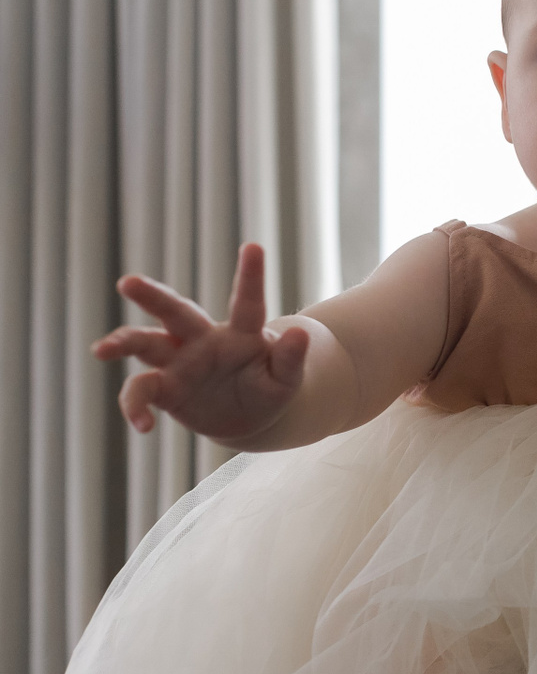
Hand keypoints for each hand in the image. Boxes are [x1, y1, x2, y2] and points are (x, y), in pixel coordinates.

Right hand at [92, 243, 309, 445]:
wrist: (247, 417)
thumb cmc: (269, 388)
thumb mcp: (286, 379)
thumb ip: (290, 358)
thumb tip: (298, 334)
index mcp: (241, 333)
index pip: (247, 303)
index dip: (251, 276)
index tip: (254, 247)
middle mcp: (203, 340)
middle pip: (175, 312)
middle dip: (152, 296)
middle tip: (128, 282)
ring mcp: (179, 362)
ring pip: (145, 344)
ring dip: (123, 343)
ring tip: (102, 349)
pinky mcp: (163, 389)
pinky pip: (141, 393)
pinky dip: (136, 407)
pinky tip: (143, 426)